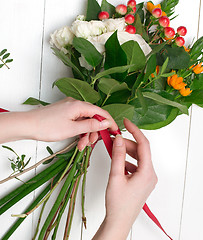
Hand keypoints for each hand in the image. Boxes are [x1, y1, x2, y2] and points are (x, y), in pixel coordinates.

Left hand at [0, 97, 117, 149]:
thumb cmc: (47, 126)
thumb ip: (91, 126)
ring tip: (81, 145)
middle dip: (94, 132)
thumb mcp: (73, 129)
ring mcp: (70, 109)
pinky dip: (79, 131)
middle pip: (93, 117)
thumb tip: (105, 123)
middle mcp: (76, 104)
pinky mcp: (66, 113)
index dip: (110, 122)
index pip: (101, 112)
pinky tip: (77, 140)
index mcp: (79, 105)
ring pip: (86, 121)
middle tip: (91, 143)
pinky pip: (78, 122)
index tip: (115, 131)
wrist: (28, 125)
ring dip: (86, 134)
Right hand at [93, 118, 156, 239]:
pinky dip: (127, 161)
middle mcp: (151, 174)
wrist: (119, 221)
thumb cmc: (118, 204)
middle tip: (113, 139)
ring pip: (138, 158)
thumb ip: (117, 156)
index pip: (144, 144)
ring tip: (113, 150)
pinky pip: (136, 166)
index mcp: (147, 172)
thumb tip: (118, 139)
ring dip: (126, 152)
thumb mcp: (116, 177)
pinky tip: (117, 162)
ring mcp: (148, 178)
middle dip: (126, 143)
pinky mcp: (143, 182)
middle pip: (140, 151)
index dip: (135, 131)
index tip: (126, 122)